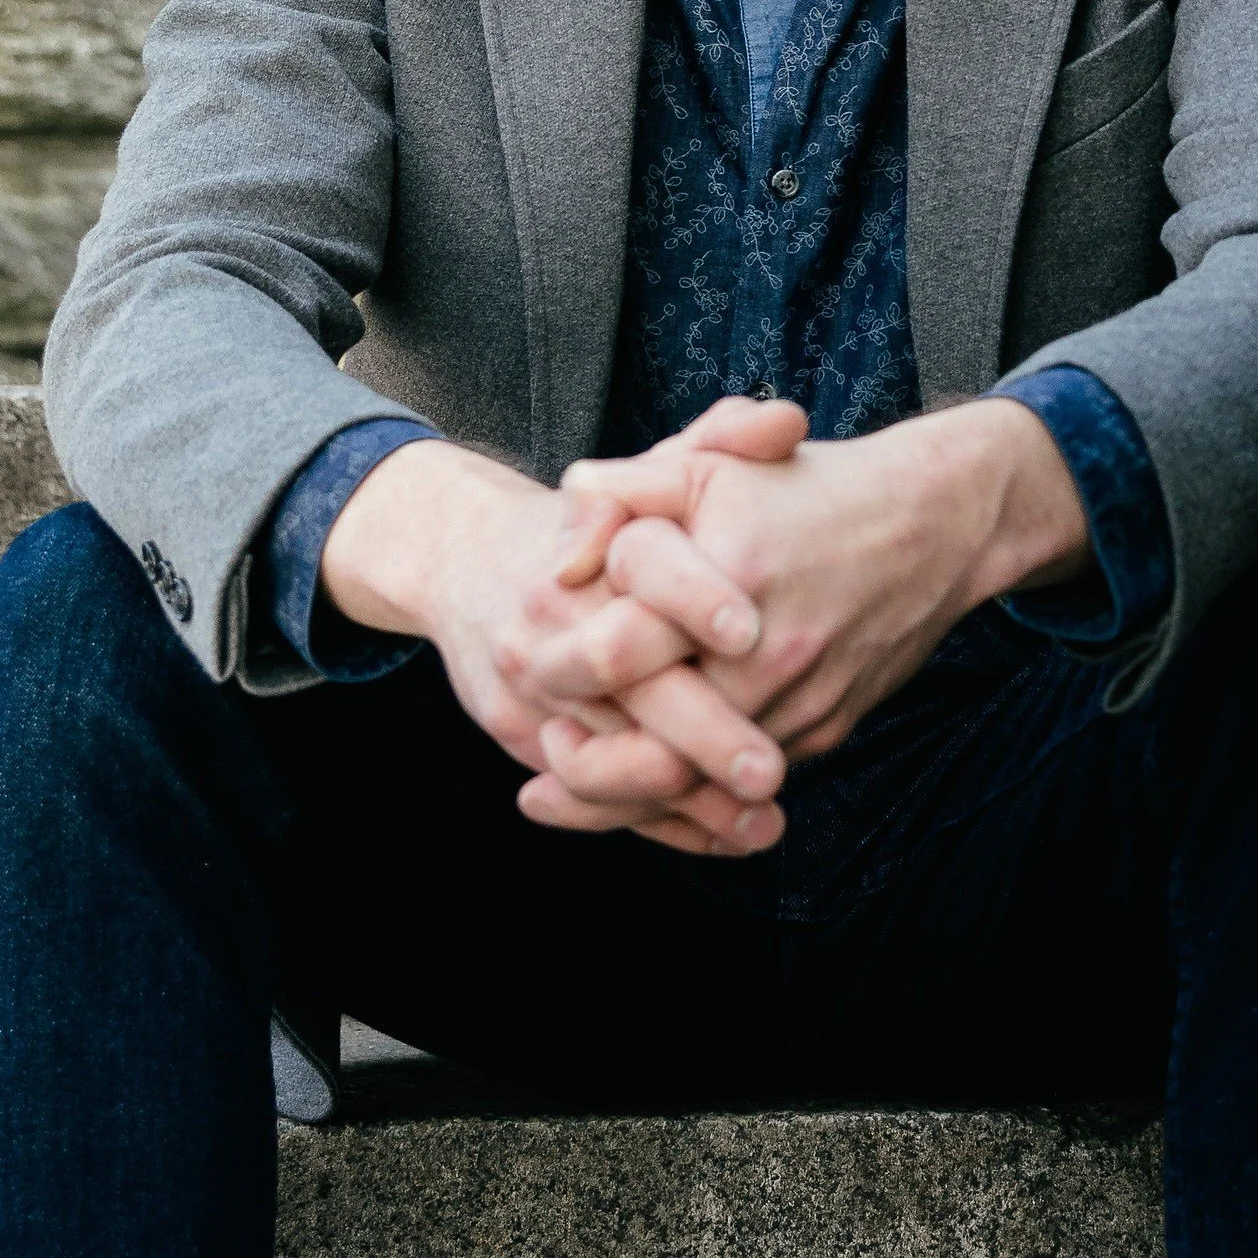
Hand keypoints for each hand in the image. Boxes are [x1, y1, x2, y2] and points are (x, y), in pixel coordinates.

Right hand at [317, 397, 805, 852]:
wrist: (468, 558)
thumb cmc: (597, 521)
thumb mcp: (652, 472)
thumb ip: (721, 440)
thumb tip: (789, 420)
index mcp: (589, 550)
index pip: (642, 571)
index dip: (694, 598)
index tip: (752, 632)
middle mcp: (551, 623)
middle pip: (625, 689)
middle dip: (699, 732)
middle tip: (770, 767)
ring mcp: (532, 691)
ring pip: (608, 761)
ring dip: (684, 801)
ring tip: (762, 823)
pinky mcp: (525, 739)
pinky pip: (592, 794)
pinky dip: (658, 823)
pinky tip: (724, 837)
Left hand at [527, 400, 1089, 821]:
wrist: (940, 523)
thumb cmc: (814, 487)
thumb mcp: (711, 465)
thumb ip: (622, 495)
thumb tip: (561, 555)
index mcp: (727, 581)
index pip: (617, 653)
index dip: (561, 669)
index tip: (531, 671)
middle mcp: (768, 655)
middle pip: (657, 751)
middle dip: (588, 770)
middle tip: (545, 757)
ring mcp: (802, 701)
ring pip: (703, 783)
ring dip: (635, 794)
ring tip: (576, 781)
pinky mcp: (826, 728)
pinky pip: (748, 780)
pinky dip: (696, 789)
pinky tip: (653, 781)